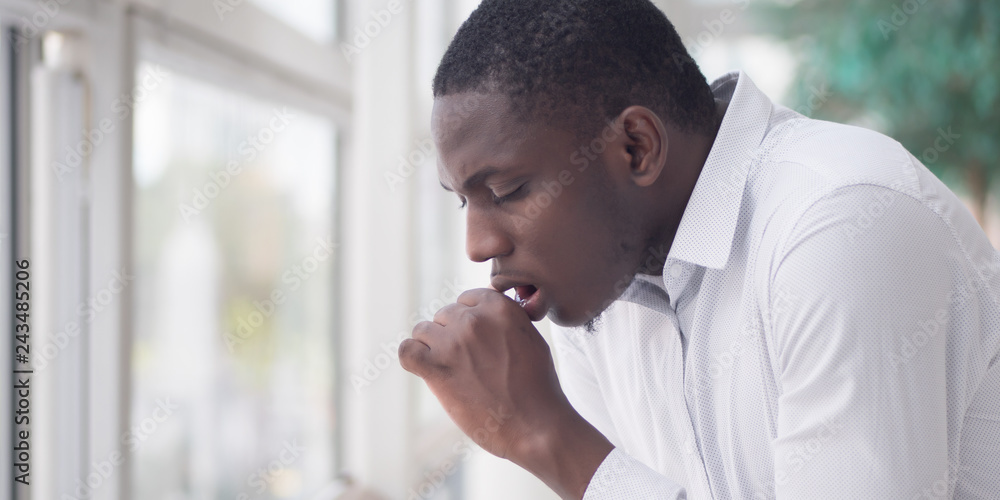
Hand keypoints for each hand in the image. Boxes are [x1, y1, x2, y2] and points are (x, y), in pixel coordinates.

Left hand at [398, 288, 612, 498]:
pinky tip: (425, 370)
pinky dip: (412, 359)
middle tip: (466, 363)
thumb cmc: (538, 388)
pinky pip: (406, 351)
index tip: (475, 341)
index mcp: (499, 308)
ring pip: (423, 331)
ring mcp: (453, 343)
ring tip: (450, 370)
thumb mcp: (531, 339)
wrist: (537, 425)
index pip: (466, 300)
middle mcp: (474, 320)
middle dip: (451, 336)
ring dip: (431, 348)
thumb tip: (484, 315)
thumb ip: (505, 322)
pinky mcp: (436, 369)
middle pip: (444, 315)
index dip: (468, 320)